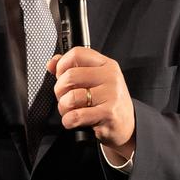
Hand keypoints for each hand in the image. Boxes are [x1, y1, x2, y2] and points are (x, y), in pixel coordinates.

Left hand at [46, 47, 134, 161]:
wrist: (127, 125)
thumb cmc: (106, 100)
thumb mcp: (93, 79)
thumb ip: (71, 68)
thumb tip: (51, 63)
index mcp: (106, 64)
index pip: (76, 54)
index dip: (62, 65)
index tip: (61, 75)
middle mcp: (110, 77)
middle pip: (70, 76)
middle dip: (60, 90)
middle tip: (64, 97)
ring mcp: (111, 95)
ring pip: (71, 97)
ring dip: (64, 107)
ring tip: (70, 110)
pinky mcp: (108, 114)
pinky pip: (76, 115)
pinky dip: (68, 120)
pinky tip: (73, 120)